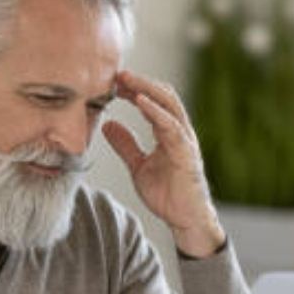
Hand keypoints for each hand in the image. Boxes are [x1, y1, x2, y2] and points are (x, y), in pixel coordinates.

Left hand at [104, 70, 225, 257]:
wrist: (186, 220)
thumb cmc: (168, 194)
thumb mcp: (138, 166)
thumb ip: (125, 145)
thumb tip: (107, 124)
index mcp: (169, 133)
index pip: (153, 102)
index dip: (135, 90)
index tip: (113, 82)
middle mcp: (180, 132)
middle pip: (163, 96)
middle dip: (141, 82)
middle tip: (117, 73)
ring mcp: (185, 141)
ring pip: (169, 105)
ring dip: (147, 90)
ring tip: (127, 81)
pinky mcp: (186, 154)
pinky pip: (171, 127)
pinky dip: (156, 112)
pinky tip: (140, 102)